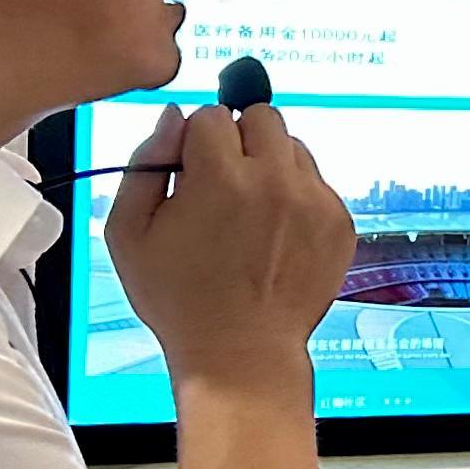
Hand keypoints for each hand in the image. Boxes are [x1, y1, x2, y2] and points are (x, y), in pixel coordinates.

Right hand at [103, 103, 356, 390]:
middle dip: (238, 140)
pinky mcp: (339, 222)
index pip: (212, 115)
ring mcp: (314, 201)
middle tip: (223, 184)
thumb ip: (146, 163)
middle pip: (261, 117)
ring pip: (293, 147)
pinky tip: (274, 235)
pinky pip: (317, 183)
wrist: (240, 353)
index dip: (195, 142)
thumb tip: (173, 118)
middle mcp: (275, 181)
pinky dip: (296, 197)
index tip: (192, 172)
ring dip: (270, 166)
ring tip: (249, 215)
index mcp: (221, 177)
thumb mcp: (130, 233)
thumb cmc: (180, 300)